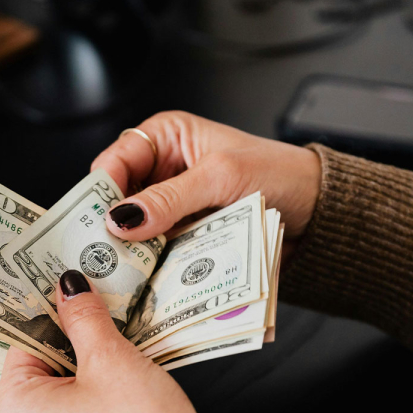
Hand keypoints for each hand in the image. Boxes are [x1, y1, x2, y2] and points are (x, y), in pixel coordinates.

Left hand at [0, 270, 252, 412]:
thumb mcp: (111, 359)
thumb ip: (83, 317)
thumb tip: (69, 289)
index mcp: (13, 412)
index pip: (22, 342)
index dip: (53, 315)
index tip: (75, 296)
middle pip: (42, 368)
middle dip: (75, 343)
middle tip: (107, 324)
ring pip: (64, 392)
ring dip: (91, 369)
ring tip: (123, 360)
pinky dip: (98, 396)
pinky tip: (127, 389)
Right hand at [92, 112, 321, 257]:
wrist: (316, 209)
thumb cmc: (277, 173)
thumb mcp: (219, 177)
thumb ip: (169, 197)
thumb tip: (121, 217)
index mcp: (167, 137)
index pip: (116, 159)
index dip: (102, 189)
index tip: (96, 220)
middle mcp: (165, 169)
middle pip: (121, 198)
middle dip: (114, 223)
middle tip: (104, 251)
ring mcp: (175, 205)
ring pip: (137, 228)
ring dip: (132, 247)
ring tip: (122, 269)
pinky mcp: (186, 233)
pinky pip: (159, 247)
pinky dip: (152, 261)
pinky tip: (146, 274)